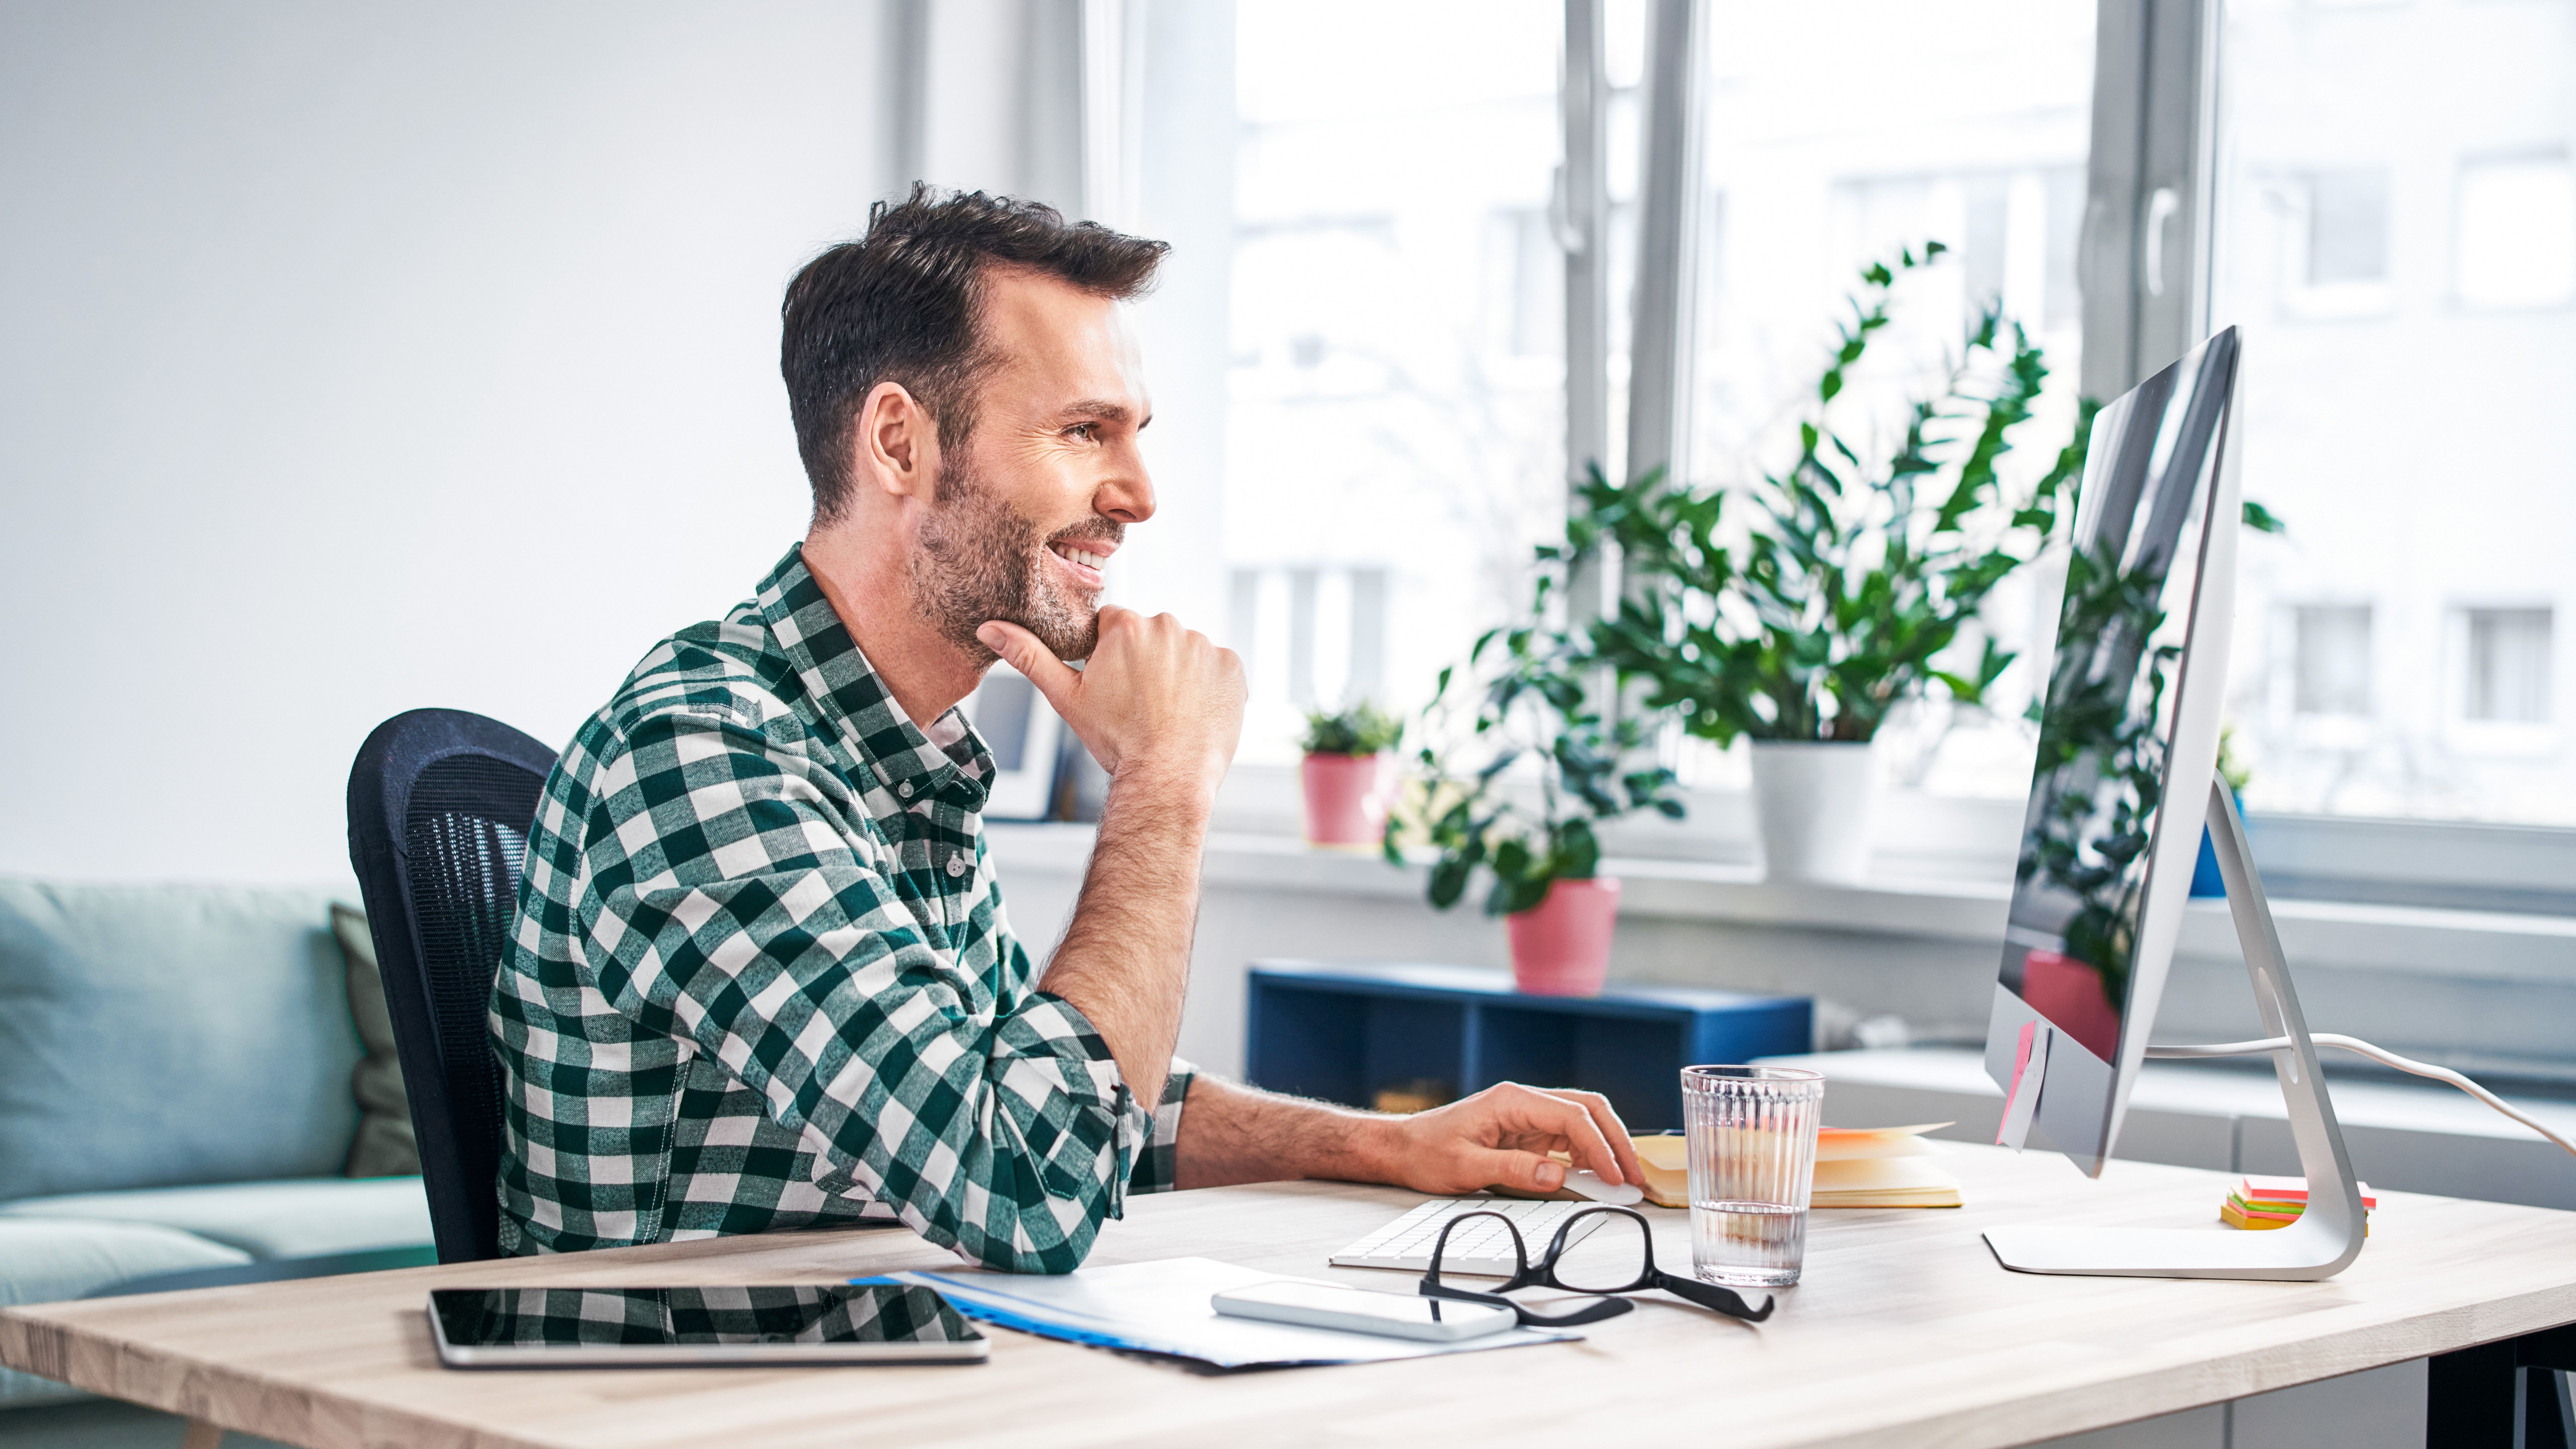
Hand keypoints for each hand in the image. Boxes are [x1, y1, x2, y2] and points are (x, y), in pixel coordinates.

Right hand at [979, 608, 1244, 791]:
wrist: (1167, 778)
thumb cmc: (1115, 741)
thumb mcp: (1066, 698)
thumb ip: (1028, 656)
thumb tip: (988, 627)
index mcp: (1126, 624)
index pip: (1113, 626)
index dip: (1111, 657)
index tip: (1115, 688)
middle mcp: (1168, 624)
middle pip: (1151, 636)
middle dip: (1145, 663)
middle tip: (1140, 705)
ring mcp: (1204, 645)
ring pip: (1183, 652)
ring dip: (1177, 675)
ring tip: (1168, 712)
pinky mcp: (1232, 666)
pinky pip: (1216, 669)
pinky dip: (1207, 687)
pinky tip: (1193, 713)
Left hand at [1376, 1083, 1642, 1196]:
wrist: (1402, 1148)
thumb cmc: (1427, 1152)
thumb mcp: (1467, 1167)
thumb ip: (1513, 1171)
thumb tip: (1558, 1176)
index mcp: (1512, 1101)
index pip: (1572, 1117)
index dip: (1600, 1147)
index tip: (1616, 1176)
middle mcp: (1524, 1102)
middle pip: (1587, 1110)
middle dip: (1615, 1141)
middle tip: (1634, 1176)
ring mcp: (1526, 1116)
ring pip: (1581, 1122)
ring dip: (1604, 1148)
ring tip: (1622, 1180)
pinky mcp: (1525, 1133)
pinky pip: (1565, 1139)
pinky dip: (1585, 1157)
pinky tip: (1594, 1178)